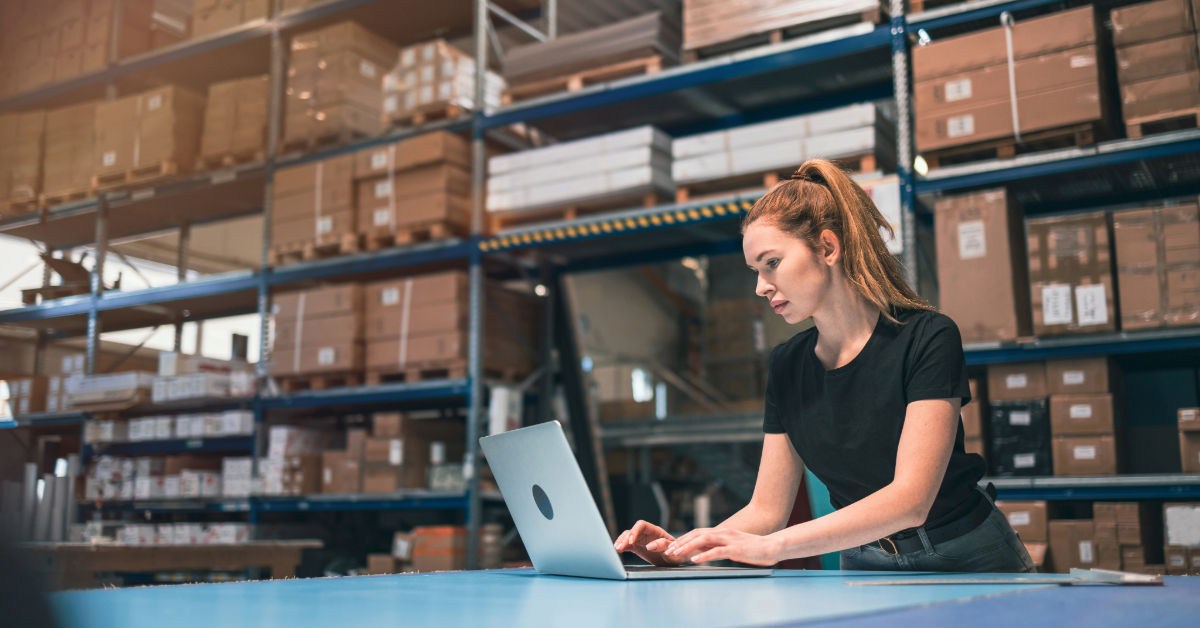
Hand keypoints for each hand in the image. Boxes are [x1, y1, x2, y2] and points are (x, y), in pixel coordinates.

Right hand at [614, 520, 689, 565]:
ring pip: (628, 536)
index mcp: (656, 531)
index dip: (635, 531)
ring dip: (622, 541)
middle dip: (625, 538)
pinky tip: (618, 550)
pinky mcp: (638, 547)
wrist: (677, 559)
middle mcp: (647, 534)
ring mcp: (642, 540)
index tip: (631, 541)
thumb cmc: (677, 554)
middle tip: (619, 547)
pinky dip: (622, 546)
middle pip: (633, 531)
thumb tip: (649, 545)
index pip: (642, 525)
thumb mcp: (673, 551)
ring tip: (616, 549)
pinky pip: (628, 544)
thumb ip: (663, 546)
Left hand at [664, 528, 780, 565]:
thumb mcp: (730, 547)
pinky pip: (717, 551)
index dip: (683, 539)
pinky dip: (704, 555)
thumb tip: (701, 552)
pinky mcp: (736, 549)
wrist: (771, 546)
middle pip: (696, 534)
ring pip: (704, 540)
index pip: (697, 533)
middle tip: (668, 550)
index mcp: (720, 532)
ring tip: (677, 553)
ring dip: (688, 546)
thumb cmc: (751, 549)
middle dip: (681, 542)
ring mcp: (729, 540)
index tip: (671, 546)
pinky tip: (695, 560)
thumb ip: (716, 547)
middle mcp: (722, 533)